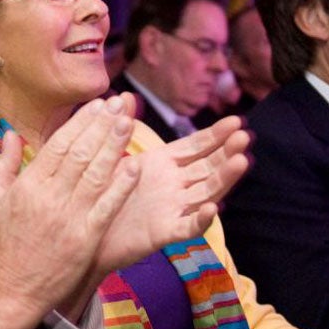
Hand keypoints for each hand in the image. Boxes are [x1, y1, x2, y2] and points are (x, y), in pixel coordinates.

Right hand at [0, 97, 139, 328]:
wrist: (11, 289)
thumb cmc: (1, 246)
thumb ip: (3, 165)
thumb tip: (9, 134)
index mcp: (27, 185)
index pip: (58, 145)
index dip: (80, 122)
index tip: (97, 105)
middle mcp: (49, 197)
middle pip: (80, 152)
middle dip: (102, 125)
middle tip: (120, 103)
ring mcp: (69, 217)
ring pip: (96, 173)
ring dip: (115, 145)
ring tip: (129, 122)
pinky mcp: (86, 238)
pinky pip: (108, 205)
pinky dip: (121, 184)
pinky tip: (134, 164)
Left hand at [93, 115, 249, 273]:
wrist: (84, 234)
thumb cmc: (100, 193)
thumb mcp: (110, 158)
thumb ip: (121, 129)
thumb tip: (123, 95)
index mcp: (163, 163)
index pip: (195, 146)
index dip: (215, 135)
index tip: (236, 120)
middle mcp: (174, 185)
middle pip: (207, 167)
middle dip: (226, 151)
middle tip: (244, 136)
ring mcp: (172, 209)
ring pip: (205, 193)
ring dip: (224, 179)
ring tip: (241, 161)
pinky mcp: (163, 233)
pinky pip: (187, 227)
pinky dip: (200, 220)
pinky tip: (212, 208)